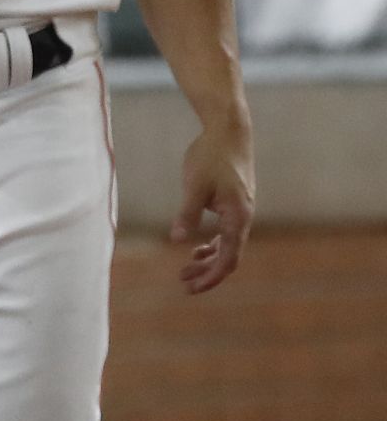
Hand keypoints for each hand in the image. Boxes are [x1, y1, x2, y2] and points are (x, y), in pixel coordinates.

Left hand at [172, 114, 254, 293]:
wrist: (229, 132)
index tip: (192, 288)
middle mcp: (243, 219)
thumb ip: (187, 213)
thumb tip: (176, 239)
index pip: (228, 259)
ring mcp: (240, 212)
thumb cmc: (211, 156)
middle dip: (207, 273)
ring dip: (208, 259)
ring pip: (227, 246)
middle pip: (229, 257)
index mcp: (238, 218)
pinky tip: (196, 248)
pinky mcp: (234, 204)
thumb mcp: (194, 185)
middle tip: (184, 284)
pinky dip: (212, 244)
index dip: (211, 277)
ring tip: (185, 270)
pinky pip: (226, 233)